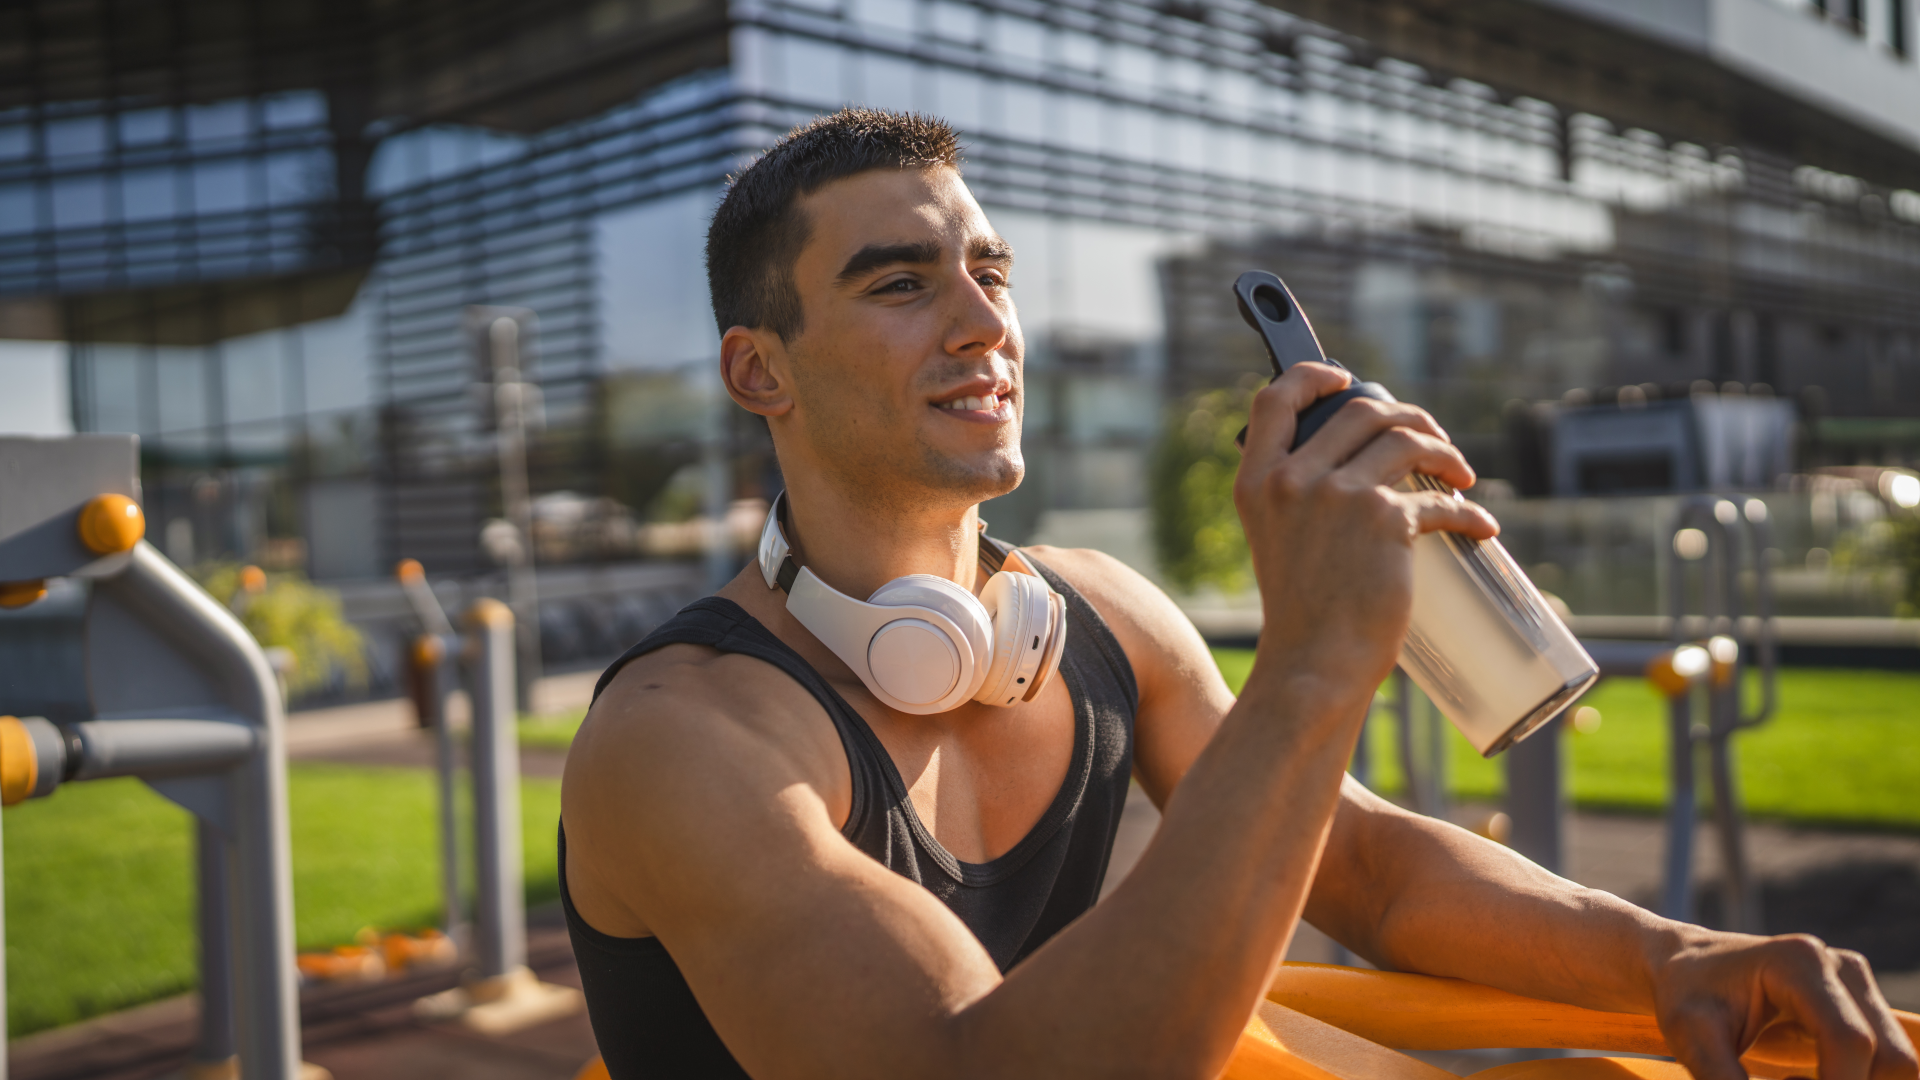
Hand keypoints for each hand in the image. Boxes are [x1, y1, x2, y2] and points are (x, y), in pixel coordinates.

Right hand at [1233, 362, 1496, 690]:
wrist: (1313, 666)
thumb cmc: (1302, 616)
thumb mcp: (1279, 543)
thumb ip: (1299, 500)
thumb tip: (1360, 470)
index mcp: (1257, 482)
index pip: (1275, 400)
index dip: (1313, 377)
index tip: (1345, 379)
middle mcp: (1292, 480)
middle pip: (1361, 410)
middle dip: (1408, 416)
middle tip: (1433, 439)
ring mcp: (1338, 496)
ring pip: (1407, 439)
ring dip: (1446, 452)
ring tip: (1463, 476)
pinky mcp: (1385, 520)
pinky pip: (1441, 500)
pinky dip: (1470, 512)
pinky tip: (1482, 526)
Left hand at [1654, 929, 1918, 1079]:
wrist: (1687, 966)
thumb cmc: (1686, 997)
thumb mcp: (1692, 1040)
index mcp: (1800, 962)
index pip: (1850, 1041)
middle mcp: (1841, 968)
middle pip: (1889, 1058)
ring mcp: (1859, 986)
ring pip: (1898, 1065)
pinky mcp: (1864, 1007)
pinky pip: (1888, 1063)